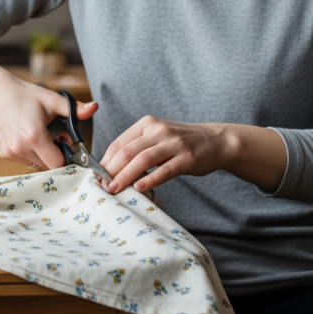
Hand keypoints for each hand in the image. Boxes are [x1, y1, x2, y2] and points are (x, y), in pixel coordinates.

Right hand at [0, 52, 97, 169]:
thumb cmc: (24, 95)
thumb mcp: (51, 99)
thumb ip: (74, 109)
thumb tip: (95, 107)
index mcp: (34, 136)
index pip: (58, 163)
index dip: (65, 155)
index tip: (65, 142)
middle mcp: (20, 148)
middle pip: (48, 164)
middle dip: (54, 153)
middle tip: (52, 134)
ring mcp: (10, 153)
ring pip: (36, 163)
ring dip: (42, 154)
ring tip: (37, 134)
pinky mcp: (4, 154)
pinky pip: (24, 160)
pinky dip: (29, 152)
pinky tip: (25, 135)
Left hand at [98, 117, 285, 193]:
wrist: (216, 141)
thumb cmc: (181, 143)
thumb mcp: (157, 137)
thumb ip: (137, 147)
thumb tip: (110, 168)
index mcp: (146, 124)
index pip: (119, 143)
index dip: (105, 161)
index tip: (95, 176)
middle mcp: (158, 130)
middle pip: (128, 151)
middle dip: (111, 170)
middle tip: (101, 186)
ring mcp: (174, 143)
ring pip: (142, 160)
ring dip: (125, 176)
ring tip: (114, 189)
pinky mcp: (187, 158)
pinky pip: (165, 170)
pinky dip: (150, 179)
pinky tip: (139, 188)